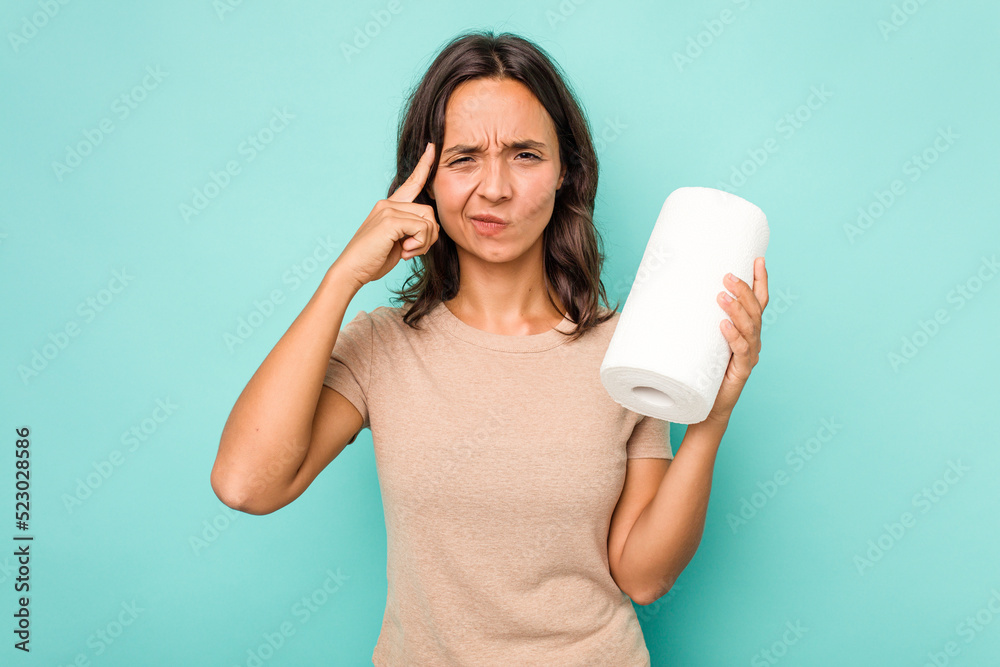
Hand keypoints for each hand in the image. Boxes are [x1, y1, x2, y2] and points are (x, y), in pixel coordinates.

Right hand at [330, 142, 439, 291]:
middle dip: (429, 236)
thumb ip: (412, 229)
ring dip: (424, 242)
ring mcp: (388, 209)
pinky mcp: (390, 219)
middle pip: (429, 211)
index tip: (432, 147)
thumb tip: (431, 227)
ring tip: (407, 252)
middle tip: (413, 251)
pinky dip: (419, 244)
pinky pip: (422, 228)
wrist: (352, 270)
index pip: (411, 182)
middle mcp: (388, 203)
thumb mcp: (397, 242)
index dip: (424, 165)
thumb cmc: (373, 260)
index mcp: (389, 206)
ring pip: (428, 220)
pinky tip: (404, 252)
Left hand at [704, 256, 768, 424]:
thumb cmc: (699, 370)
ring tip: (721, 297)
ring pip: (750, 328)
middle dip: (743, 291)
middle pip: (756, 310)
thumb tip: (662, 291)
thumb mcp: (697, 339)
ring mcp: (749, 356)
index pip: (759, 301)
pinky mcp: (741, 372)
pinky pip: (742, 352)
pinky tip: (724, 326)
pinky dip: (734, 337)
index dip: (760, 281)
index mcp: (747, 329)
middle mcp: (753, 340)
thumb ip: (691, 320)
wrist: (703, 406)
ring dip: (737, 310)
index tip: (758, 259)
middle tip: (727, 276)